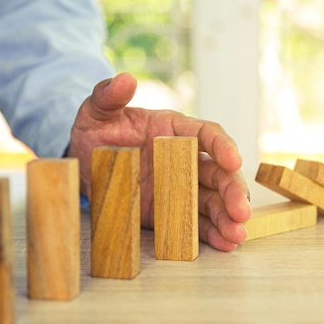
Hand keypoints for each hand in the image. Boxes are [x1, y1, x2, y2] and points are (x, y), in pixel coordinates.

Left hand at [67, 72, 251, 250]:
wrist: (81, 164)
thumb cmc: (94, 132)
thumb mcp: (95, 112)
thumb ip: (107, 96)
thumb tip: (124, 79)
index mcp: (172, 130)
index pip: (206, 133)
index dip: (222, 146)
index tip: (233, 160)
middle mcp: (182, 158)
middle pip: (217, 172)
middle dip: (232, 191)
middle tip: (241, 212)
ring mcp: (178, 187)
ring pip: (212, 199)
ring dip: (227, 217)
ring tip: (237, 236)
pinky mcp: (168, 212)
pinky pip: (194, 222)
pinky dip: (210, 233)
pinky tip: (223, 244)